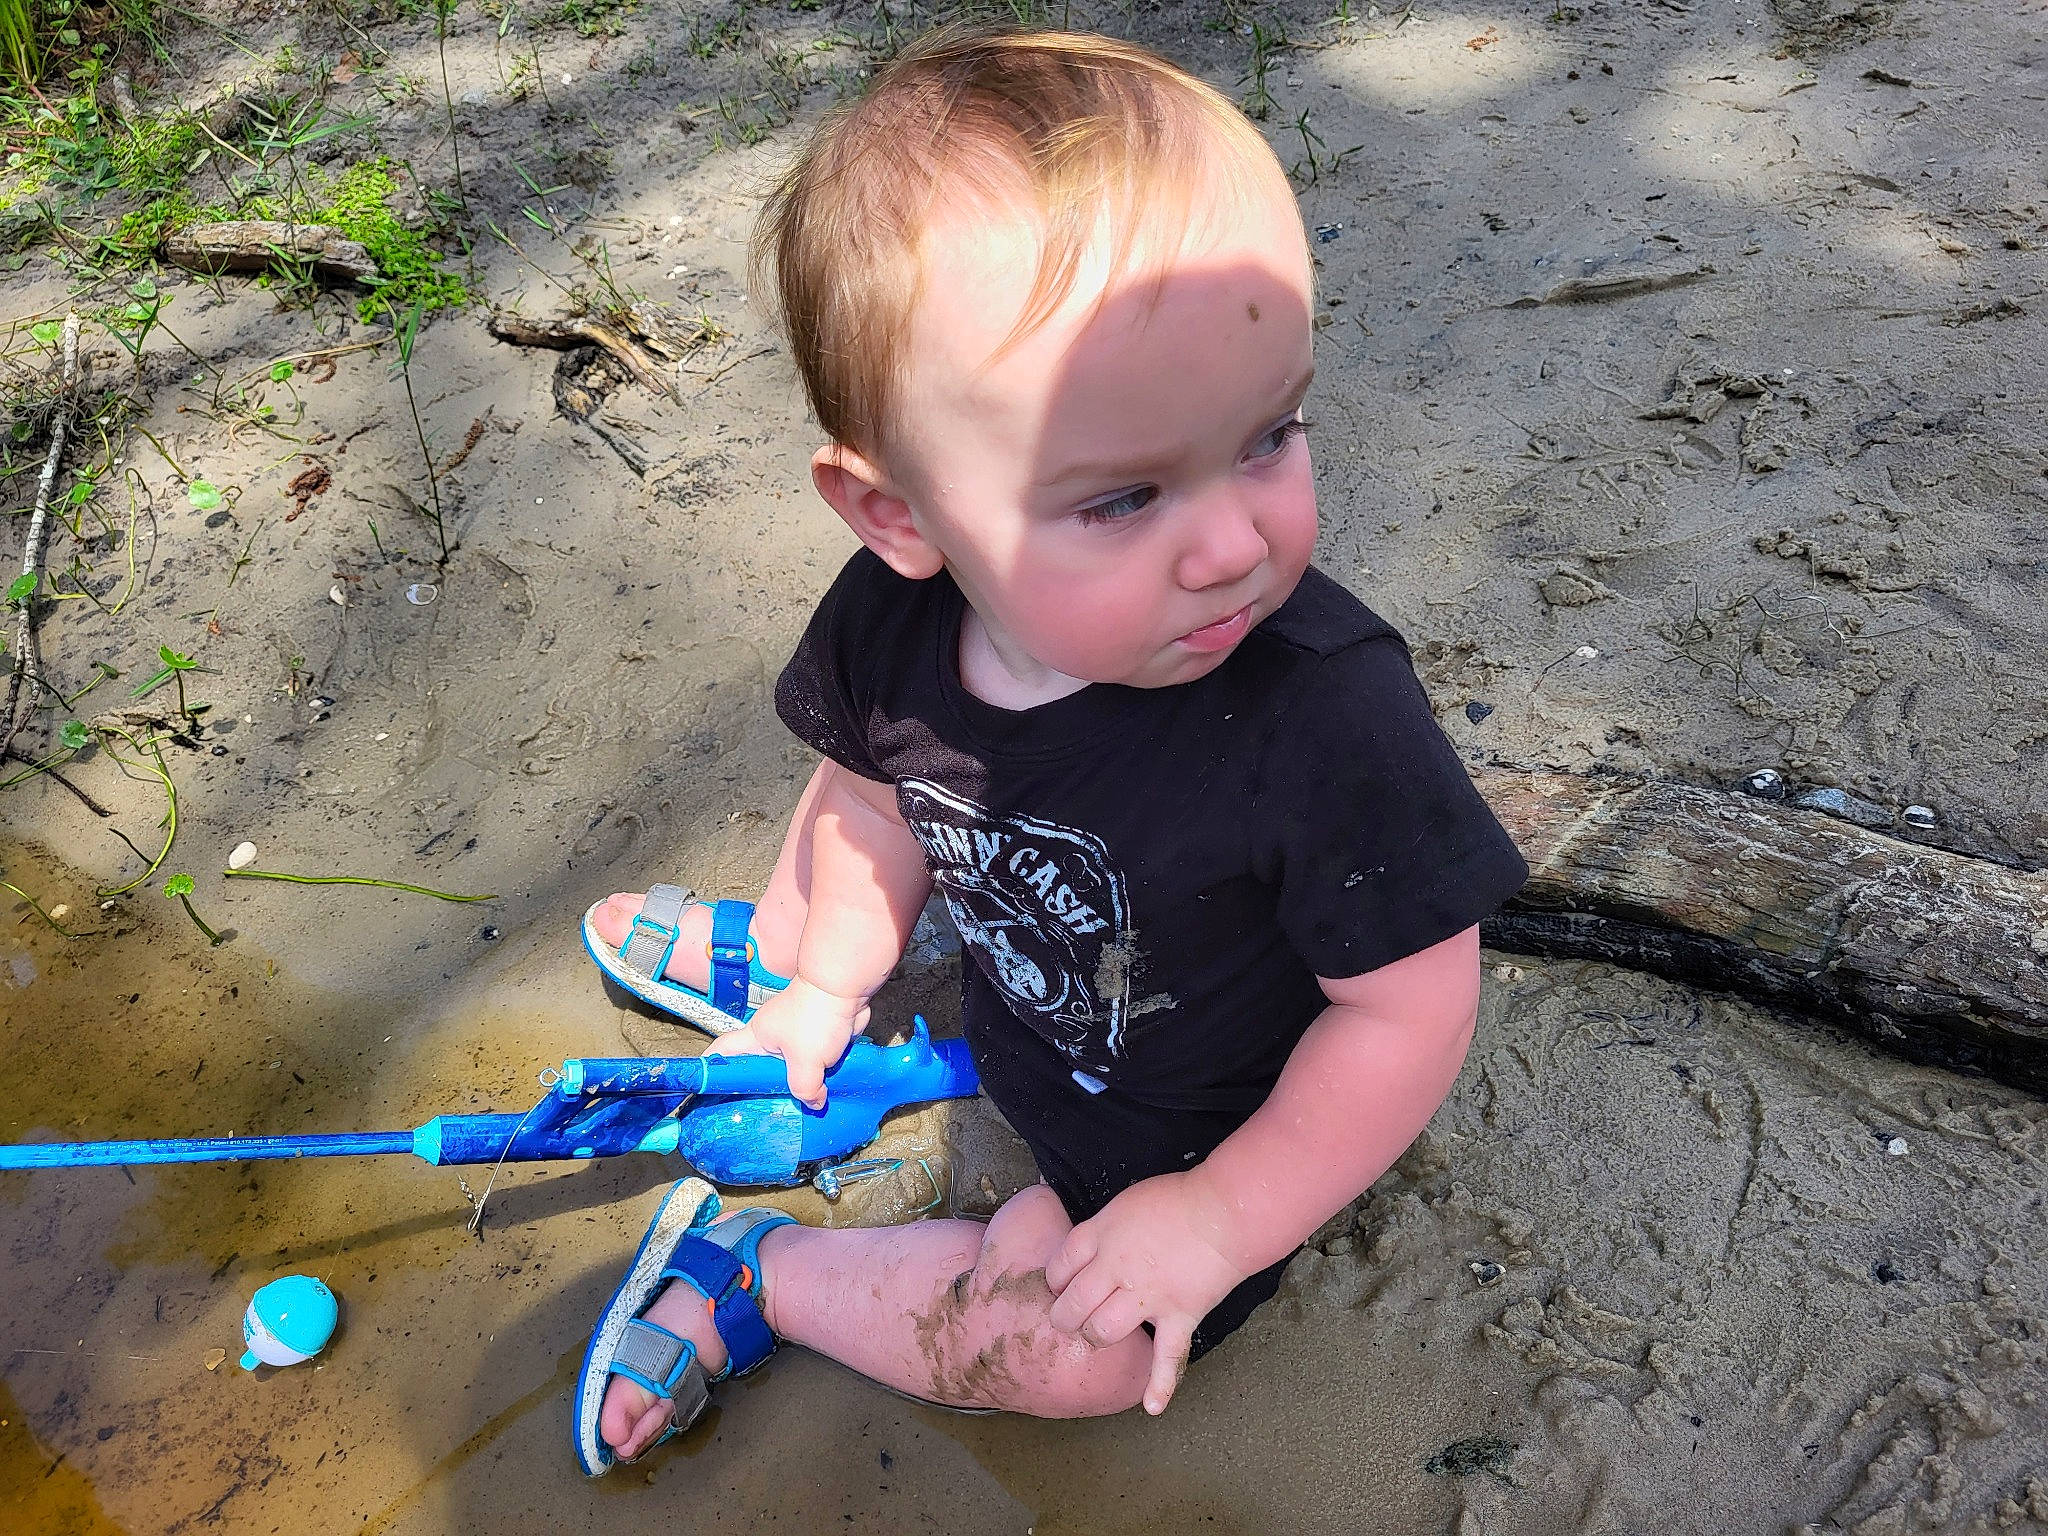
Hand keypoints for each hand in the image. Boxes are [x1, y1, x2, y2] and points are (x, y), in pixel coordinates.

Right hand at [708, 975, 867, 1107]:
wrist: (846, 987)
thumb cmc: (816, 1012)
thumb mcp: (805, 1061)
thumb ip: (805, 1088)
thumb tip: (813, 1102)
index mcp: (757, 1037)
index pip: (722, 1051)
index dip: (711, 1067)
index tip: (705, 1087)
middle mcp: (773, 1037)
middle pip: (759, 1067)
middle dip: (763, 1088)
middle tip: (764, 1110)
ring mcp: (796, 1036)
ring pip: (791, 1068)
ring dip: (800, 1082)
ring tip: (802, 1106)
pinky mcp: (819, 1037)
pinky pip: (816, 1062)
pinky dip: (822, 1074)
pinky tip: (828, 1088)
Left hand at [1044, 1172, 1248, 1414]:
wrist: (1224, 1213)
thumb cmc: (1176, 1199)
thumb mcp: (1125, 1202)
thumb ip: (1104, 1228)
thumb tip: (1093, 1247)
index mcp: (1102, 1236)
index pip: (1060, 1265)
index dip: (1054, 1280)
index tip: (1058, 1285)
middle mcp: (1116, 1270)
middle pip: (1074, 1303)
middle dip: (1065, 1316)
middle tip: (1066, 1320)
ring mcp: (1147, 1298)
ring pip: (1105, 1330)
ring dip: (1095, 1338)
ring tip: (1095, 1338)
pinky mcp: (1178, 1317)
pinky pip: (1167, 1356)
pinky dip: (1161, 1385)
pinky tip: (1151, 1407)